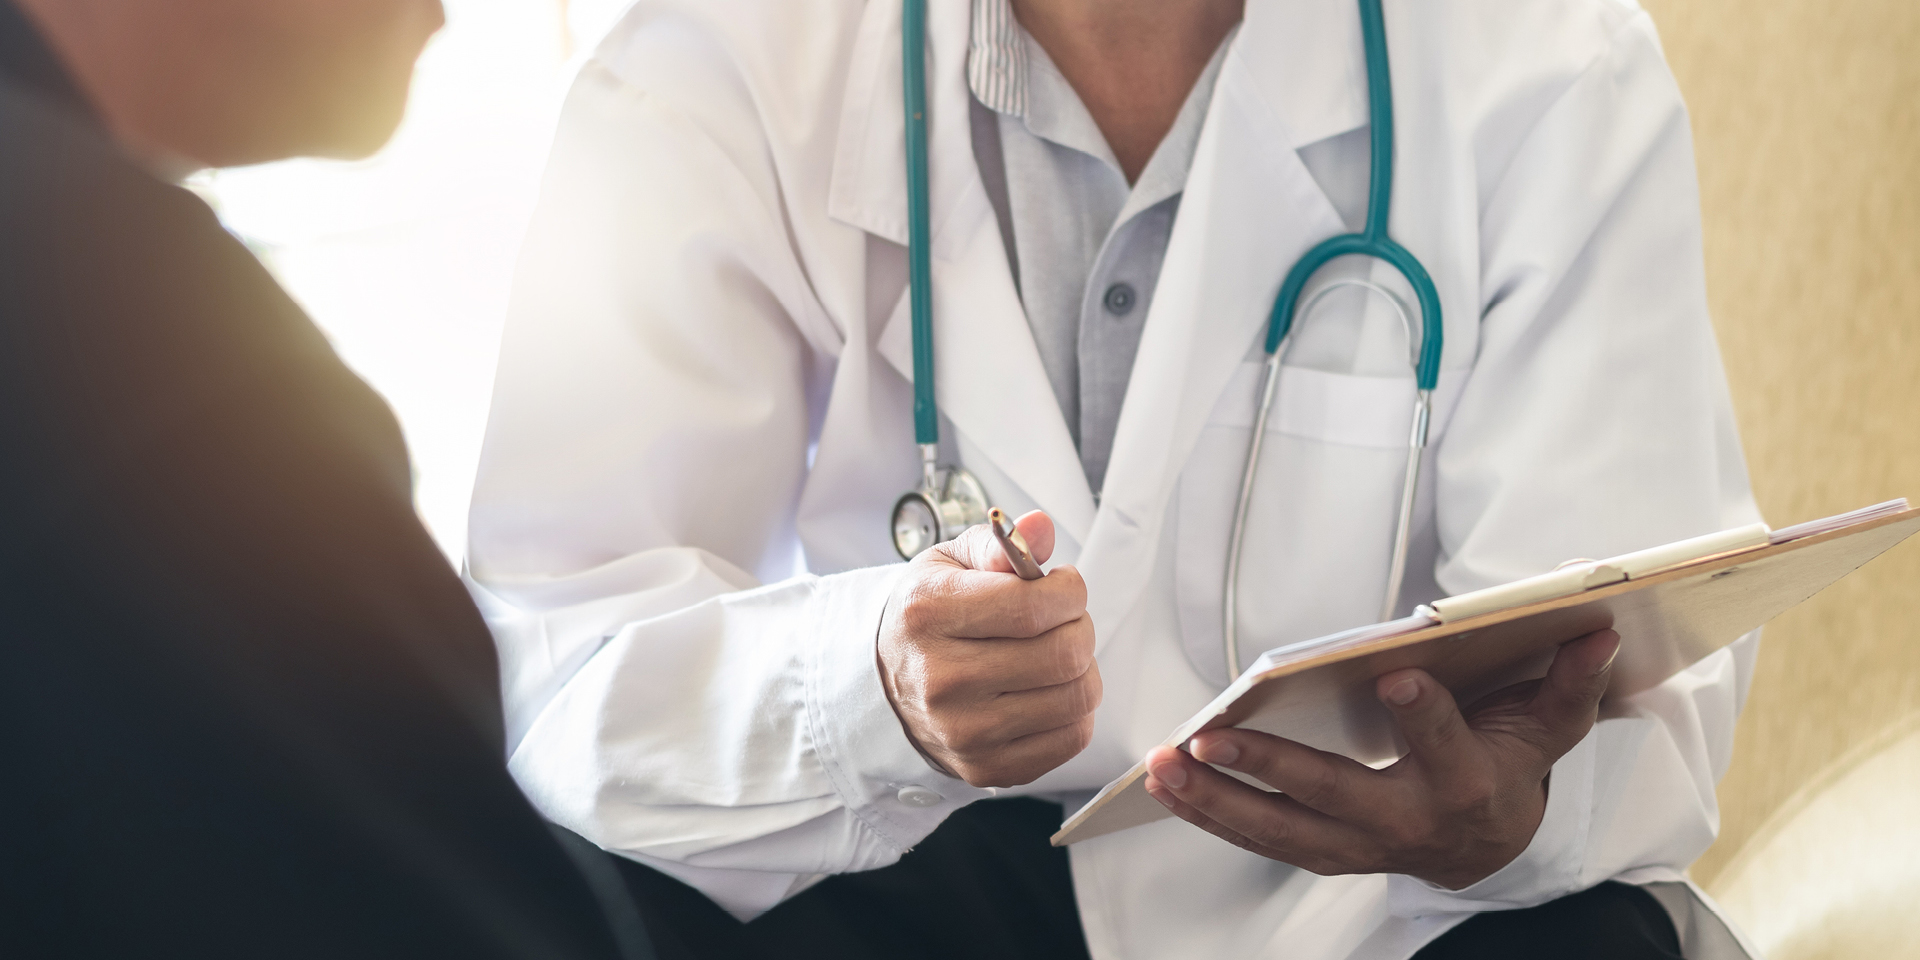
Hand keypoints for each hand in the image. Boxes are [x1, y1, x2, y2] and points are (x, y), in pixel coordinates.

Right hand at [878, 510, 1100, 787]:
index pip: (1034, 606)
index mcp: (928, 614)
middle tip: (1063, 620)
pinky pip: (1071, 739)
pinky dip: (1075, 711)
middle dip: (1080, 627)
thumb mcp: (947, 565)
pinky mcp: (986, 768)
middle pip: (1063, 654)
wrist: (882, 687)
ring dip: (1083, 669)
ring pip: (1076, 697)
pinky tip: (1049, 691)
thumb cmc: (926, 618)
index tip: (1061, 585)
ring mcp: (964, 731)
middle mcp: (941, 678)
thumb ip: (997, 544)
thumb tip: (1040, 528)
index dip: (1069, 590)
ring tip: (1056, 654)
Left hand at [1142, 628, 1620, 889]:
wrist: (1490, 843)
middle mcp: (1408, 825)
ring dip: (1216, 800)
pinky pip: (1260, 839)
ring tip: (1163, 765)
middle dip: (1271, 770)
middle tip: (1214, 738)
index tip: (1393, 676)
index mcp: (1468, 785)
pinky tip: (1165, 784)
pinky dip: (1211, 815)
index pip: (1445, 745)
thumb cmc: (1508, 763)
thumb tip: (1598, 627)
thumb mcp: (1548, 725)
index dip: (1423, 714)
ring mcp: (1359, 846)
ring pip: (1281, 831)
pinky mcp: (1323, 852)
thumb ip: (1570, 680)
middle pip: (1336, 797)